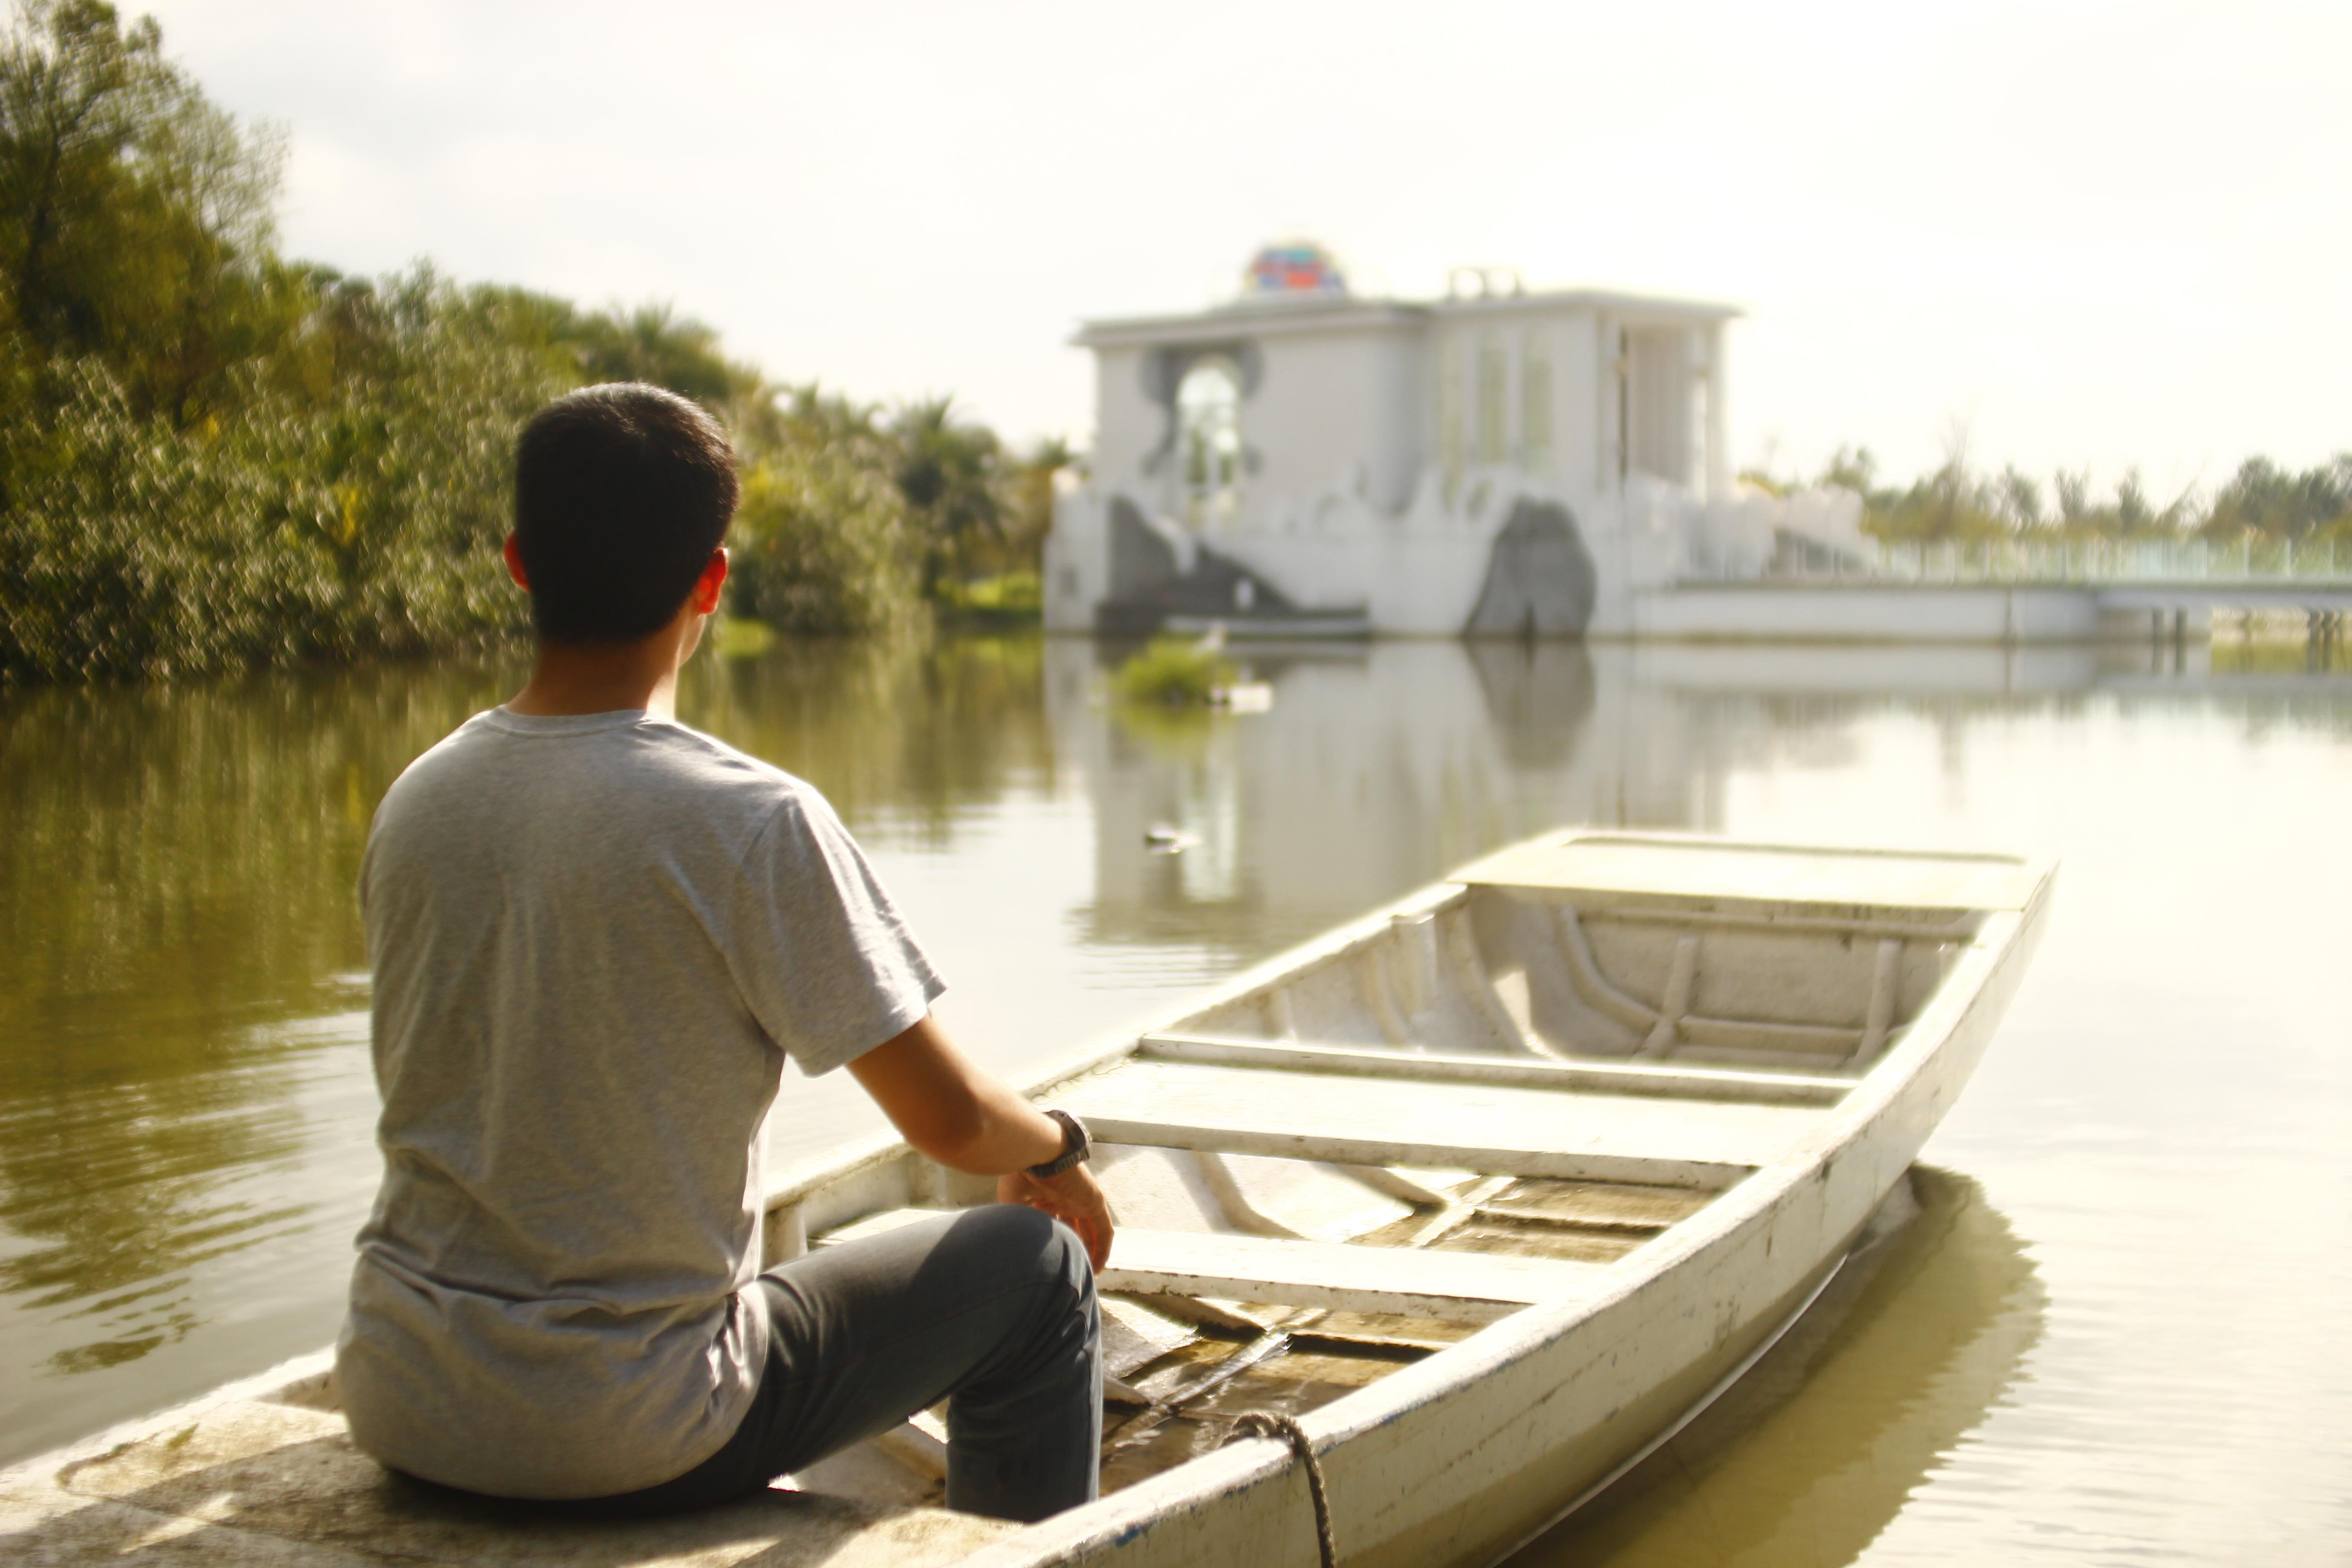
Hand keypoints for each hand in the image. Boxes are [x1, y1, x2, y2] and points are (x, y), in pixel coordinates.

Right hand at [997, 1164, 1114, 1273]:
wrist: (1036, 1154)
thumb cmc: (1019, 1176)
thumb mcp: (1013, 1204)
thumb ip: (1018, 1224)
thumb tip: (1014, 1250)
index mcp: (1044, 1198)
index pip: (1053, 1225)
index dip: (1053, 1244)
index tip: (1049, 1266)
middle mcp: (1064, 1199)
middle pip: (1073, 1229)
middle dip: (1074, 1250)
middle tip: (1070, 1275)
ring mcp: (1081, 1200)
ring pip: (1091, 1232)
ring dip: (1090, 1253)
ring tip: (1085, 1276)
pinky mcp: (1095, 1202)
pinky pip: (1104, 1230)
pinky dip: (1103, 1249)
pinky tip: (1097, 1268)